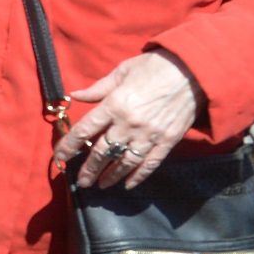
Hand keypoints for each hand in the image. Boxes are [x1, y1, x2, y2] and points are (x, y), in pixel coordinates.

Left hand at [55, 50, 200, 189]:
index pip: (84, 130)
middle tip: (81, 181)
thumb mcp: (122, 72)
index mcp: (114, 105)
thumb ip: (98, 88)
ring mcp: (150, 135)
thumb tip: (74, 96)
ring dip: (111, 176)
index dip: (69, 146)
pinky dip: (138, 176)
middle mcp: (129, 124)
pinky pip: (150, 163)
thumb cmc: (154, 67)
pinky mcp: (168, 141)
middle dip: (89, 168)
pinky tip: (128, 184)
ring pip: (125, 162)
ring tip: (100, 185)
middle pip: (102, 151)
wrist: (193, 72)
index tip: (60, 157)